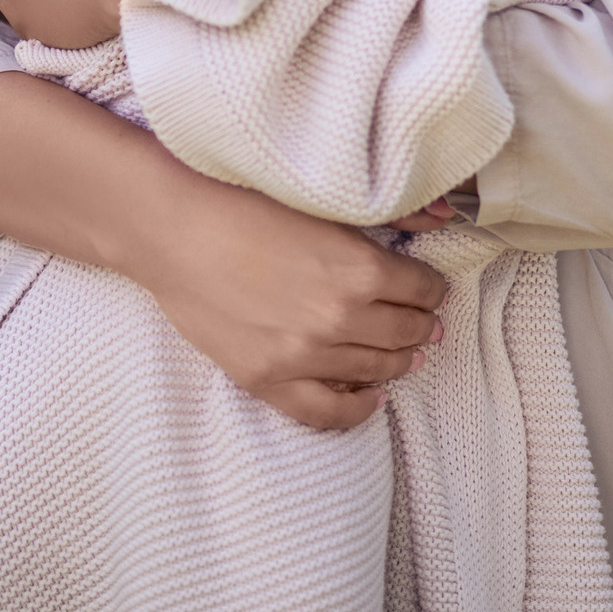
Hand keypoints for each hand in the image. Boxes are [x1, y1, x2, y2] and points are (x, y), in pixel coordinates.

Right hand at [130, 174, 447, 432]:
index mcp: (358, 267)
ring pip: (376, 370)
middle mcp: (339, 318)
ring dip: (398, 360)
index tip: (428, 284)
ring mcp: (303, 356)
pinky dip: (357, 409)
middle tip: (425, 318)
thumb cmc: (241, 199)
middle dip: (421, 323)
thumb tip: (441, 215)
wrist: (171, 228)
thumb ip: (387, 210)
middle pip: (405, 332)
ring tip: (406, 351)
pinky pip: (327, 412)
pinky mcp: (268, 379)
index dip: (430, 286)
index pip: (421, 289)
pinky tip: (371, 397)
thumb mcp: (319, 199)